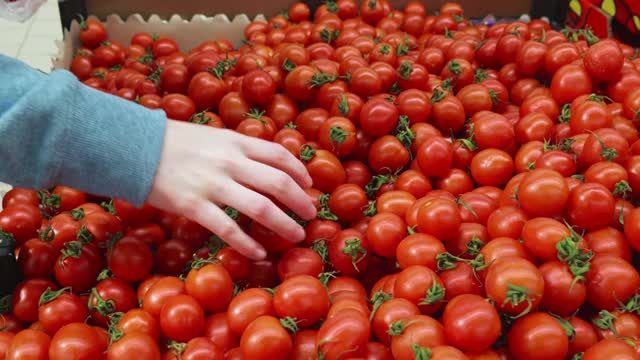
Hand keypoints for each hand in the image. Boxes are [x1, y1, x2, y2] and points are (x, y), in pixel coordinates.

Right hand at [147, 120, 316, 259]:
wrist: (135, 147)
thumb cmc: (177, 142)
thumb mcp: (215, 136)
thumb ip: (240, 148)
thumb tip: (269, 164)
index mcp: (236, 142)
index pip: (280, 156)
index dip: (300, 172)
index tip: (309, 185)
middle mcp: (230, 162)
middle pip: (278, 183)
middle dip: (301, 202)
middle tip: (311, 214)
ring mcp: (213, 184)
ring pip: (260, 207)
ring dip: (284, 225)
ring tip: (296, 236)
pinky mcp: (194, 206)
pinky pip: (228, 229)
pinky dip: (247, 244)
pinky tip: (259, 253)